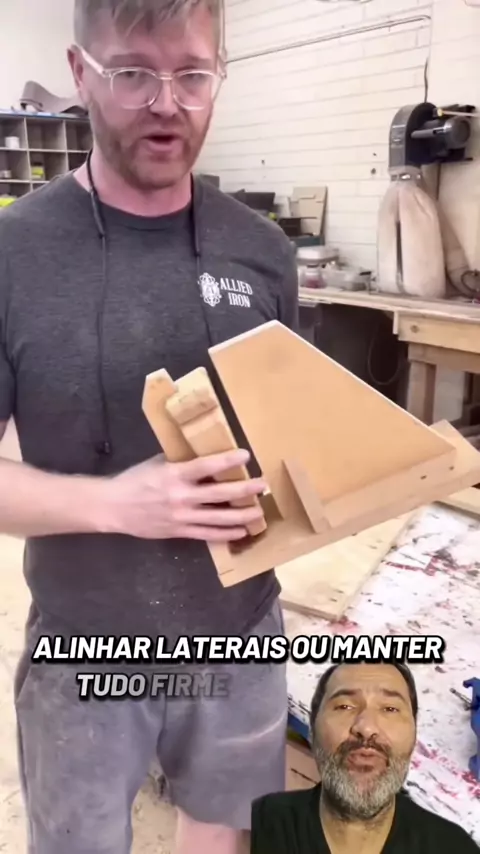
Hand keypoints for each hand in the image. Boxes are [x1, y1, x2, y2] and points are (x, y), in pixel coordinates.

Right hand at [102, 450, 266, 541]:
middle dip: (244, 490)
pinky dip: (225, 534)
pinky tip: (241, 532)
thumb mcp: (156, 463)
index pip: (206, 465)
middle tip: (262, 486)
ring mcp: (181, 516)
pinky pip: (207, 534)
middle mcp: (180, 496)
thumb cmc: (135, 480)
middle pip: (219, 493)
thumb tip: (204, 457)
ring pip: (218, 518)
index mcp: (174, 474)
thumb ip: (180, 462)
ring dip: (241, 515)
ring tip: (259, 512)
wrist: (113, 507)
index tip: (246, 456)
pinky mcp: (179, 531)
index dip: (227, 460)